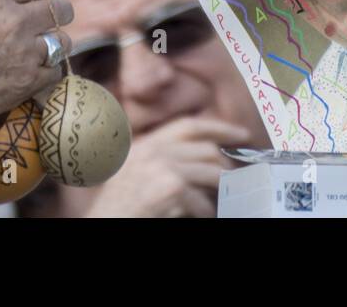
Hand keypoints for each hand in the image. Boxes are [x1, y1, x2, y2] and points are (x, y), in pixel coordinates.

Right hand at [0, 0, 72, 123]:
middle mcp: (14, 19)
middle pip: (60, 8)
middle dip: (57, 13)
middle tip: (49, 22)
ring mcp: (23, 51)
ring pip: (62, 41)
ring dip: (53, 44)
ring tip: (39, 50)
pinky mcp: (27, 81)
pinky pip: (55, 71)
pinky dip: (47, 72)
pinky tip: (33, 73)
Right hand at [83, 117, 250, 217]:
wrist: (105, 221)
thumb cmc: (121, 207)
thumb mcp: (135, 173)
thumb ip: (162, 159)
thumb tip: (207, 155)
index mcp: (144, 145)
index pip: (188, 125)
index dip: (218, 126)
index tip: (241, 133)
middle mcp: (152, 151)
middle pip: (207, 148)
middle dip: (225, 166)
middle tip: (234, 179)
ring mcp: (162, 167)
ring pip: (212, 172)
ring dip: (221, 190)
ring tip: (222, 199)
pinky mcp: (171, 187)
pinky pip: (203, 200)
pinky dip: (205, 212)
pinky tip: (202, 216)